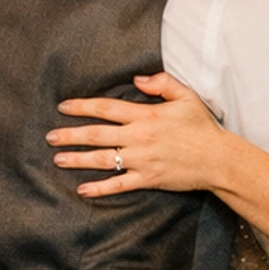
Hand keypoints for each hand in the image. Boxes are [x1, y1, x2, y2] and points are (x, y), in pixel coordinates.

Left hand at [47, 72, 228, 195]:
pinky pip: (119, 184)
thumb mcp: (186, 97)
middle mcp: (139, 137)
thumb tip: (137, 79)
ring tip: (58, 159)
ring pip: (102, 159)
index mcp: (146, 115)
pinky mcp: (148, 179)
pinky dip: (100, 188)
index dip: (83, 107)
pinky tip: (82, 189)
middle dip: (71, 134)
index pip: (107, 109)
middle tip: (50, 136)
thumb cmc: (202, 128)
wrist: (218, 159)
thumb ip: (162, 83)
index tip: (64, 107)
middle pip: (97, 134)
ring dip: (78, 159)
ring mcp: (142, 160)